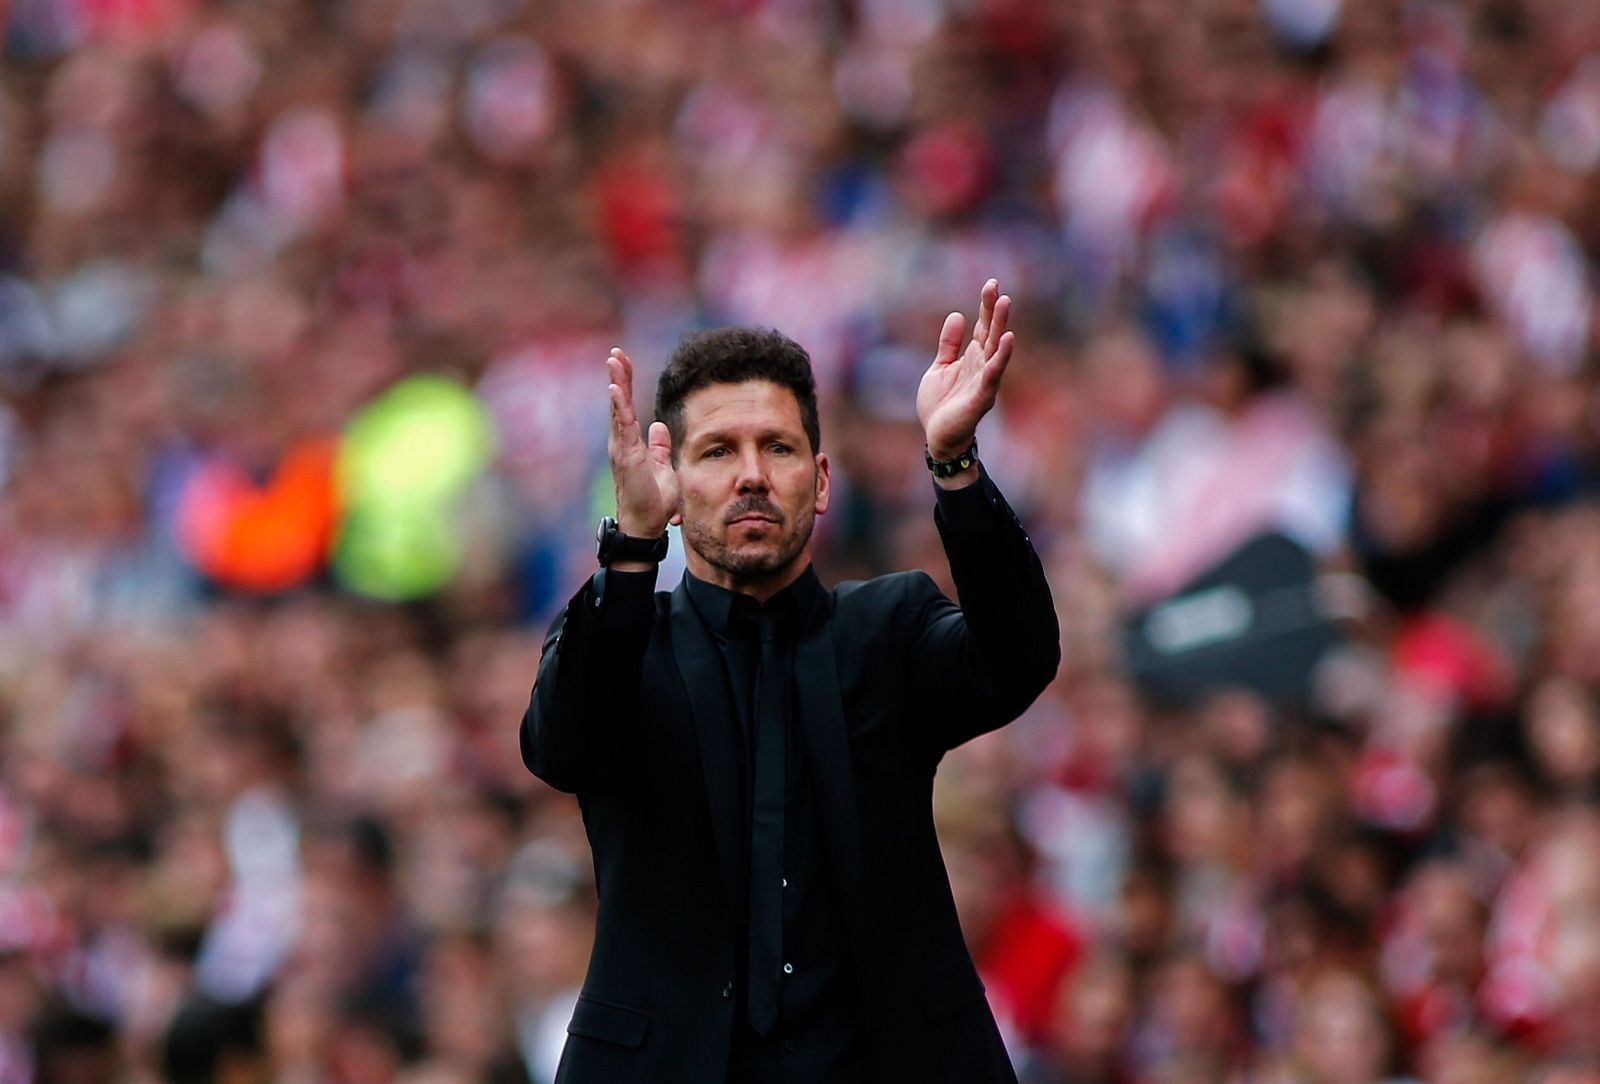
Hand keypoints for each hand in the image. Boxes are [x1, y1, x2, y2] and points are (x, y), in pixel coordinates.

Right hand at [607, 348, 677, 536]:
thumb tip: (659, 426)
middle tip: (616, 353)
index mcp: (631, 443)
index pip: (627, 408)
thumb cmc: (653, 502)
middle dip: (618, 376)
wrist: (645, 525)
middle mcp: (622, 443)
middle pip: (619, 403)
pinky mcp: (626, 456)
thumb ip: (659, 447)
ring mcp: (622, 448)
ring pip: (619, 410)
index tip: (624, 362)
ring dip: (617, 384)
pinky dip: (619, 406)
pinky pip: (623, 426)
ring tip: (614, 361)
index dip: (626, 384)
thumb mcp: (662, 467)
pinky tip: (617, 388)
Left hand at [916, 278, 1013, 460]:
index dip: (986, 306)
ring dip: (1001, 326)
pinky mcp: (982, 396)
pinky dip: (1001, 357)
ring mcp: (984, 380)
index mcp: (973, 358)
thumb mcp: (939, 368)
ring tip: (1005, 303)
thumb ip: (948, 344)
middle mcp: (983, 366)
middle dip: (995, 310)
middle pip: (991, 332)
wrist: (938, 438)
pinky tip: (1008, 340)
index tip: (991, 284)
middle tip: (998, 287)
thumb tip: (956, 315)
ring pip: (996, 349)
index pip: (983, 327)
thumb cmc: (941, 405)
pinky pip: (993, 373)